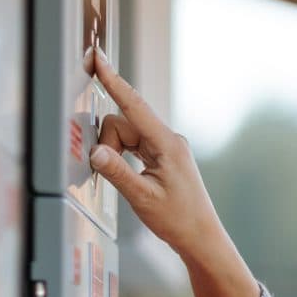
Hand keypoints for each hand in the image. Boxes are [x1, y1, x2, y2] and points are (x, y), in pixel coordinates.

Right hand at [85, 48, 223, 258]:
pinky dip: (123, 157)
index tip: (99, 59)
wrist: (201, 237)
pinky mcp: (162, 156)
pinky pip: (133, 145)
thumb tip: (95, 151)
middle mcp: (168, 140)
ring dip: (116, 154)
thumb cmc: (179, 220)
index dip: (113, 81)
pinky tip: (132, 177)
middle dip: (109, 145)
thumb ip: (116, 172)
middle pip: (123, 124)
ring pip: (125, 136)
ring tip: (131, 184)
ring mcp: (166, 147)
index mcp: (167, 144)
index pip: (134, 105)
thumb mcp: (142, 198)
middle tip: (113, 174)